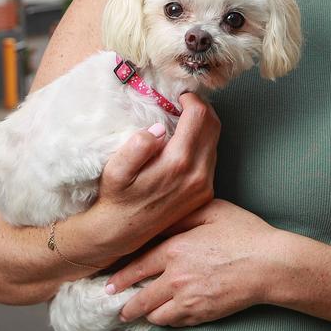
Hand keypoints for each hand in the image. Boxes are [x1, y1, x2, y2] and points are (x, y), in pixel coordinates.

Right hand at [91, 93, 220, 259]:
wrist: (121, 233)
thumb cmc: (117, 198)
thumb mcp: (116, 170)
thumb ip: (137, 146)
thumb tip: (159, 129)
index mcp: (178, 163)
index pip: (199, 116)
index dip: (191, 99)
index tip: (178, 97)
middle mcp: (198, 174)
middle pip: (213, 125)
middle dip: (200, 108)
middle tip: (182, 104)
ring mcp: (205, 185)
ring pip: (215, 140)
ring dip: (202, 125)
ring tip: (181, 122)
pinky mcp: (205, 193)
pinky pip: (211, 157)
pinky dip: (202, 143)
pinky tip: (183, 144)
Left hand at [105, 199, 281, 326]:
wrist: (269, 265)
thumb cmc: (243, 232)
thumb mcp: (211, 210)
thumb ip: (181, 215)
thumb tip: (159, 220)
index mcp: (175, 248)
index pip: (137, 266)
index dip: (120, 276)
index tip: (109, 283)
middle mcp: (176, 278)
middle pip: (140, 297)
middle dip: (125, 303)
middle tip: (116, 304)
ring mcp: (188, 300)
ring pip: (154, 314)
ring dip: (144, 313)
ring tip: (136, 312)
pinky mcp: (201, 315)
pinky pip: (174, 323)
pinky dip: (165, 320)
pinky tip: (163, 315)